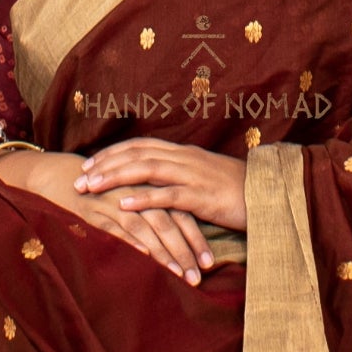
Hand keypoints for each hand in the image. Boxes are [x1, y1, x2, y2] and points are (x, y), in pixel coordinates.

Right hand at [0, 147, 218, 285]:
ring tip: (178, 276)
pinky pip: (116, 227)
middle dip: (185, 252)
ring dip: (164, 253)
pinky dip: (131, 241)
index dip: (196, 238)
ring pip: (146, 227)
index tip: (209, 264)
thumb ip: (157, 214)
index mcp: (151, 187)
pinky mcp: (95, 211)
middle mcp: (137, 193)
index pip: (181, 213)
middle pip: (168, 222)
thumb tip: (182, 243)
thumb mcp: (134, 199)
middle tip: (198, 278)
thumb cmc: (104, 192)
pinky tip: (145, 257)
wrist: (62, 176)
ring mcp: (116, 201)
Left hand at [73, 138, 247, 251]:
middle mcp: (185, 159)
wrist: (273, 196)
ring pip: (146, 170)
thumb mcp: (204, 179)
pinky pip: (169, 195)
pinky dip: (144, 199)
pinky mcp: (203, 197)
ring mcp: (194, 176)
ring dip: (115, 177)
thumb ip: (181, 178)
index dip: (113, 153)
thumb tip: (156, 184)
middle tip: (78, 178)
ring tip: (91, 188)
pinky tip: (123, 205)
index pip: (140, 146)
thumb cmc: (238, 192)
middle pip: (137, 154)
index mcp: (184, 154)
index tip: (89, 164)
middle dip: (105, 165)